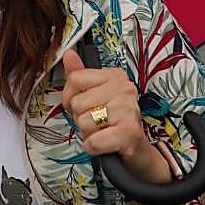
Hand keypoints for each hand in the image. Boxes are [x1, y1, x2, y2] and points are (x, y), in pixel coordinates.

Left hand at [60, 49, 175, 183]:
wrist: (137, 150)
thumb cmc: (112, 122)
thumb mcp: (95, 95)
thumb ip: (80, 75)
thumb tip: (68, 54)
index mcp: (115, 76)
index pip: (75, 79)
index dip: (70, 98)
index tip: (84, 106)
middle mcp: (125, 89)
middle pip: (77, 102)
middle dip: (80, 118)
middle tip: (97, 123)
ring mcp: (128, 110)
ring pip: (83, 123)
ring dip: (88, 134)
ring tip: (103, 132)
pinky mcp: (130, 133)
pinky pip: (93, 142)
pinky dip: (94, 148)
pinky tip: (106, 145)